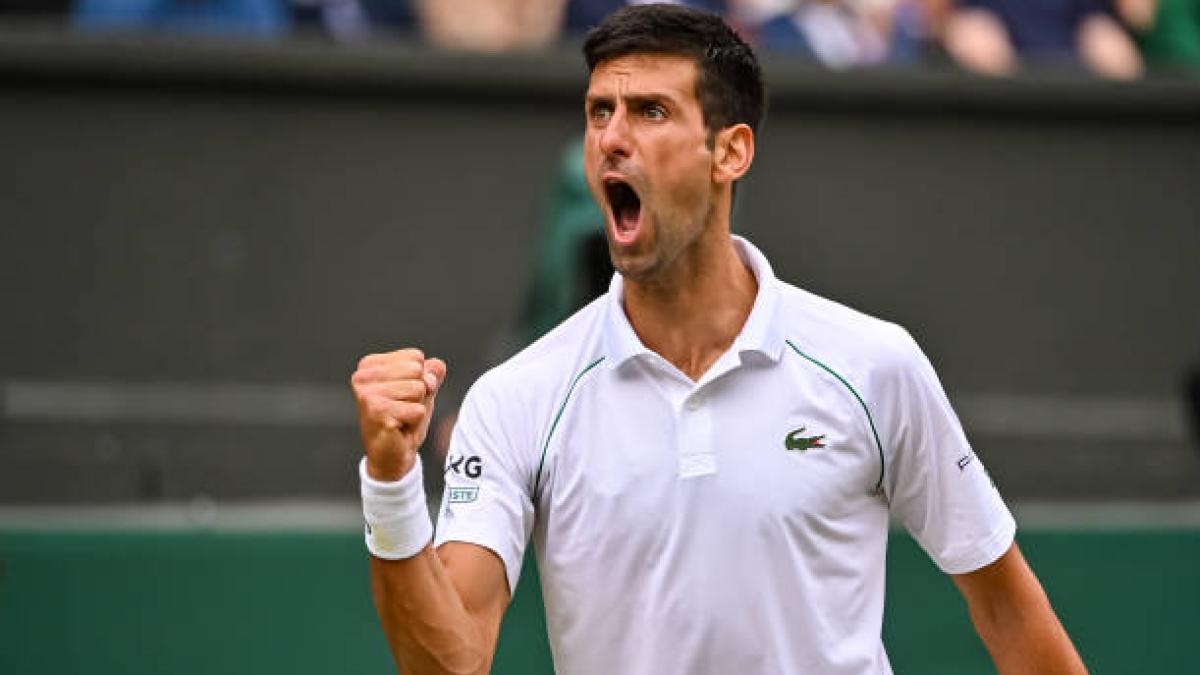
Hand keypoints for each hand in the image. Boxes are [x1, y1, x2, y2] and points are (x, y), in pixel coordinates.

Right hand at [351, 348, 446, 481]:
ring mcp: (369, 395)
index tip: (404, 395)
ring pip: (419, 389)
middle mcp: (363, 377)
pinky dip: (415, 421)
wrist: (391, 454)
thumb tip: (437, 367)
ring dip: (417, 407)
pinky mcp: (378, 413)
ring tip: (401, 417)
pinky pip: (418, 410)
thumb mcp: (422, 390)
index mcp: (370, 365)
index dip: (420, 378)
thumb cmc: (403, 418)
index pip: (415, 357)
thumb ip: (432, 373)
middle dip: (419, 392)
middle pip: (417, 370)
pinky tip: (399, 427)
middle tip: (403, 408)